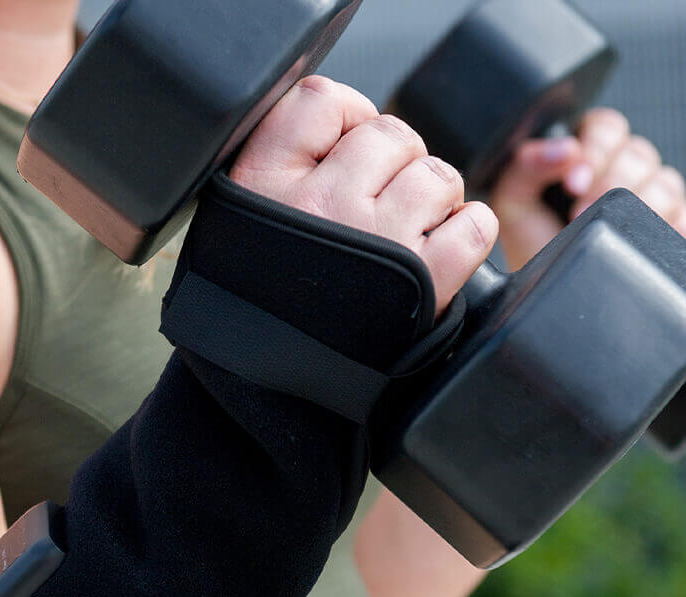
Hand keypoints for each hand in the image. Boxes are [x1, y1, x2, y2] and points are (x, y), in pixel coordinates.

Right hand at [229, 76, 497, 314]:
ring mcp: (377, 243)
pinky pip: (474, 225)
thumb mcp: (233, 222)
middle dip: (394, 165)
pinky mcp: (423, 283)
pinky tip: (435, 254)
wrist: (263, 386)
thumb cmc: (255, 304)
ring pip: (437, 175)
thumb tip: (345, 123)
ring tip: (402, 237)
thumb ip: (275, 166)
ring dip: (431, 201)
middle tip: (374, 208)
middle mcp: (322, 207)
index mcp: (265, 185)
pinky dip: (466, 233)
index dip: (346, 118)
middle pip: (390, 134)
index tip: (345, 150)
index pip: (321, 101)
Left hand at [491, 108, 685, 270]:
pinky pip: (682, 212)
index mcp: (586, 154)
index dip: (595, 148)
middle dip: (608, 182)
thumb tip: (563, 148)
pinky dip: (662, 222)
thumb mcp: (513, 202)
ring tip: (599, 228)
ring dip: (631, 204)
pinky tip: (630, 236)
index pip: (606, 128)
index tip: (573, 180)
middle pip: (638, 152)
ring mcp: (648, 194)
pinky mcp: (668, 221)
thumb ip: (525, 166)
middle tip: (579, 210)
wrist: (546, 287)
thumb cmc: (530, 244)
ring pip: (663, 180)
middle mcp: (620, 169)